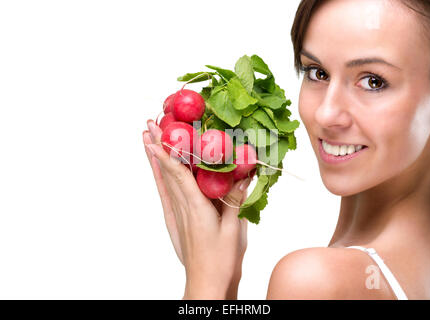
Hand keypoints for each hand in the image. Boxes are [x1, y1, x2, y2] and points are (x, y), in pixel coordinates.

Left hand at [143, 119, 250, 298]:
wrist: (207, 282)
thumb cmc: (222, 260)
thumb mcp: (234, 229)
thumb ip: (235, 200)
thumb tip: (244, 175)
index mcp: (197, 209)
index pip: (179, 175)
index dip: (169, 153)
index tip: (159, 134)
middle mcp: (182, 208)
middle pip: (168, 172)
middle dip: (159, 146)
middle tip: (151, 123)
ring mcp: (178, 213)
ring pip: (164, 179)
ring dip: (156, 157)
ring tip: (146, 137)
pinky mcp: (177, 218)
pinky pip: (166, 192)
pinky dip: (160, 176)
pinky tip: (156, 166)